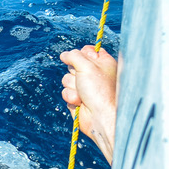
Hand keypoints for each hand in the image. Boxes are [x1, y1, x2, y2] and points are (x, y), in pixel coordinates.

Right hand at [59, 45, 117, 165]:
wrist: (101, 117)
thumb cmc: (100, 90)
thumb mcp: (86, 66)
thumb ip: (73, 56)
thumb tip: (64, 55)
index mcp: (104, 64)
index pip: (88, 51)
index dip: (82, 54)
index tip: (82, 58)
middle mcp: (95, 75)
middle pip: (73, 65)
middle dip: (74, 72)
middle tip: (83, 78)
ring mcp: (86, 88)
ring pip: (66, 79)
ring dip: (72, 86)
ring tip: (83, 94)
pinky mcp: (79, 99)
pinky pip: (66, 92)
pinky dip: (71, 97)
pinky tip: (80, 102)